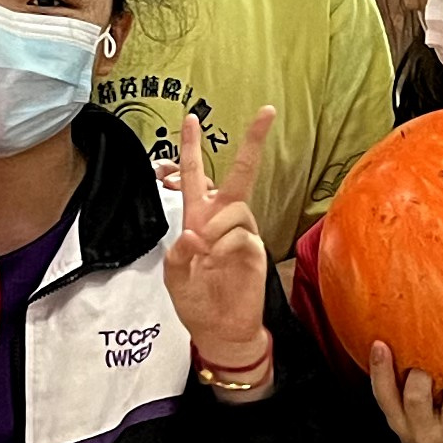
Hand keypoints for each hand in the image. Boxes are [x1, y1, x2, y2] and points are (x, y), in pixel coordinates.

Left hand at [163, 105, 278, 373]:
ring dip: (216, 226)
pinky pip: (242, 236)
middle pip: (239, 174)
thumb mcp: (174, 278)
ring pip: (236, 208)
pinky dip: (225, 247)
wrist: (219, 330)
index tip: (192, 119)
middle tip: (267, 112)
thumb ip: (178, 255)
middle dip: (253, 142)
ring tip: (207, 254)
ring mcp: (242, 234)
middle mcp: (223, 220)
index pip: (196, 176)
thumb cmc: (196, 301)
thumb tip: (195, 234)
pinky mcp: (255, 251)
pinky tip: (217, 262)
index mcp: (199, 218)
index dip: (192, 148)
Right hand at [366, 342, 442, 442]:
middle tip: (428, 363)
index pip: (384, 394)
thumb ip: (400, 386)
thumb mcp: (404, 416)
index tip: (380, 343)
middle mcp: (423, 427)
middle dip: (421, 379)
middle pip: (415, 399)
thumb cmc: (425, 433)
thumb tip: (403, 335)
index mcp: (401, 418)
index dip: (380, 369)